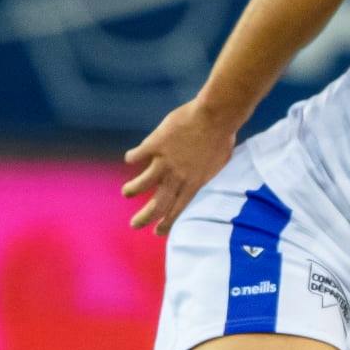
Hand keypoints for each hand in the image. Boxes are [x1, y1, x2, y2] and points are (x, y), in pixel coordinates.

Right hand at [122, 100, 238, 234]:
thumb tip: (199, 178)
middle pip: (158, 204)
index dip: (167, 222)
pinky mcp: (155, 144)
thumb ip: (204, 173)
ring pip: (143, 183)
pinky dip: (133, 157)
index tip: (158, 232)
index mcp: (194, 183)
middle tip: (134, 225)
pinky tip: (130, 158)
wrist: (216, 116)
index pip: (178, 209)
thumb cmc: (222, 137)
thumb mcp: (217, 163)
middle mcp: (177, 176)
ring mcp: (165, 161)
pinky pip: (138, 154)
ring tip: (126, 193)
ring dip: (133, 190)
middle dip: (145, 217)